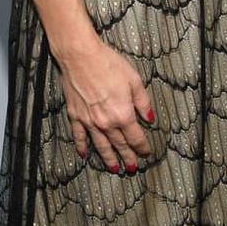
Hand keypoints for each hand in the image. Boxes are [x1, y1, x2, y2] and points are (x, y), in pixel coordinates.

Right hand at [58, 37, 154, 173]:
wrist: (81, 57)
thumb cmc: (108, 64)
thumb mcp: (134, 80)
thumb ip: (143, 102)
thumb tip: (150, 118)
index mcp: (123, 114)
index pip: (135, 137)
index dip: (142, 147)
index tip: (146, 153)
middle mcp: (106, 123)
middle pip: (119, 144)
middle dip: (127, 156)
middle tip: (132, 168)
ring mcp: (89, 121)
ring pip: (101, 145)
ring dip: (108, 158)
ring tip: (114, 168)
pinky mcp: (76, 116)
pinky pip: (80, 136)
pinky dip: (83, 146)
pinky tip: (85, 154)